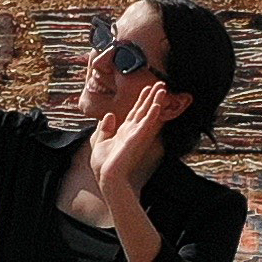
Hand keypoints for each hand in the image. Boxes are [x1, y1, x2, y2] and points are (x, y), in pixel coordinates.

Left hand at [82, 82, 180, 205]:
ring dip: (155, 101)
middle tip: (160, 84)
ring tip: (162, 89)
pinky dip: (152, 113)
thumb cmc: (103, 164)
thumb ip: (104, 128)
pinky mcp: (136, 139)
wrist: (106, 176)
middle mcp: (133, 131)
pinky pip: (146, 124)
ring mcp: (136, 134)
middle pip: (144, 110)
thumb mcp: (99, 141)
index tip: (147, 89)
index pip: (135, 112)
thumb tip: (109, 115)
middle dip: (152, 96)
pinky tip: (157, 104)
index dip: (142, 100)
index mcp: (124, 131)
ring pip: (148, 114)